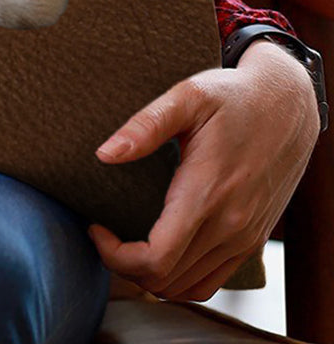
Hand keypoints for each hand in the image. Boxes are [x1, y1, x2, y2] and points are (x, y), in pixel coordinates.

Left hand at [87, 39, 320, 301]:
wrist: (287, 106)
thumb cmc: (233, 97)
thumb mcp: (187, 96)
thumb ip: (145, 126)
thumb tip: (105, 154)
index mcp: (207, 193)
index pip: (156, 258)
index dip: (115, 254)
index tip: (95, 226)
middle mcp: (230, 225)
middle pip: (166, 280)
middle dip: (123, 264)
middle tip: (103, 232)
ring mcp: (244, 237)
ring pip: (188, 287)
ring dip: (150, 276)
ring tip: (125, 242)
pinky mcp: (252, 239)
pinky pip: (211, 280)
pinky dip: (179, 278)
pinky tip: (159, 249)